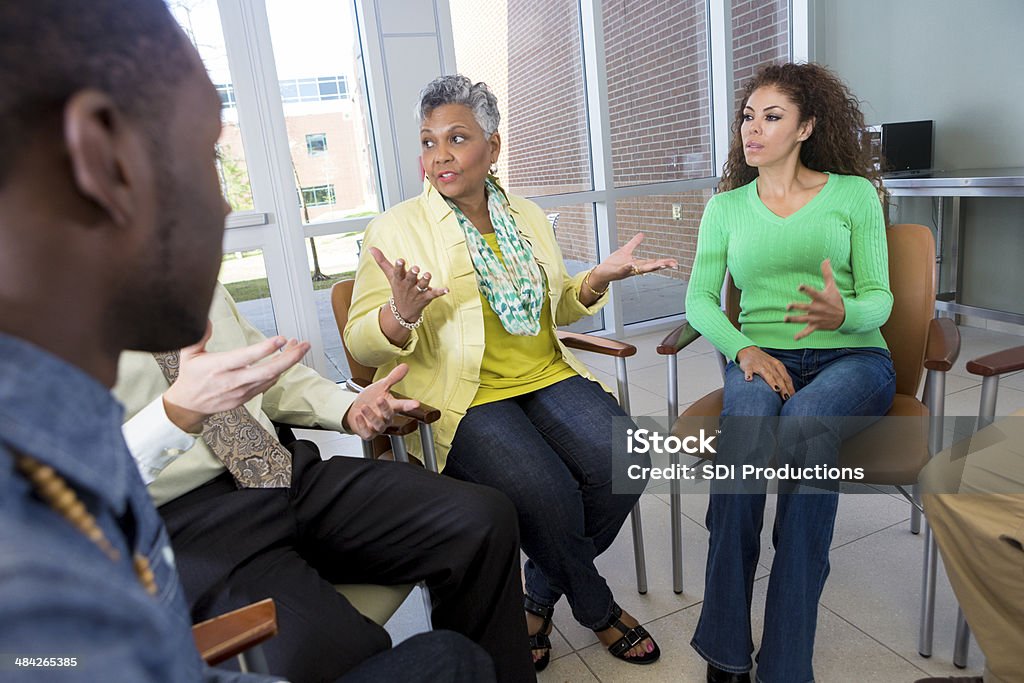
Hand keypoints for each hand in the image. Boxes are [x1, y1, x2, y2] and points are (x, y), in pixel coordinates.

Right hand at [163, 322, 310, 432]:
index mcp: (219, 367)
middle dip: (289, 358)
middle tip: (303, 345)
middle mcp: (233, 380)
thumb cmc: (191, 377)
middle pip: (268, 371)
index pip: (246, 357)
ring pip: (272, 377)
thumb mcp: (189, 354)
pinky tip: (286, 360)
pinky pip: (268, 384)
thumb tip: (206, 318)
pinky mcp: (247, 397)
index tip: (281, 339)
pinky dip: (280, 371)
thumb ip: (199, 335)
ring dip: (288, 362)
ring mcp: (242, 391)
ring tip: (299, 347)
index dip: (265, 349)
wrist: (189, 405)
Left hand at [343, 364, 421, 439]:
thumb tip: (404, 366)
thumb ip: (393, 378)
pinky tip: (358, 416)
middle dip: (385, 408)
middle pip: (389, 415)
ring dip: (371, 416)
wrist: (355, 410)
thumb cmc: (370, 399)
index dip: (409, 405)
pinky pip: (367, 433)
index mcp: (391, 407)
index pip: (402, 406)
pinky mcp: (368, 434)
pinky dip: (362, 425)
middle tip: (380, 398)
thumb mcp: (381, 386)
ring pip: (378, 425)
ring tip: (364, 407)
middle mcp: (385, 418)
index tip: (416, 404)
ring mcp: (377, 427)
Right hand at [370, 247, 446, 322]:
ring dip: (425, 281)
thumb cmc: (398, 288)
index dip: (399, 266)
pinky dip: (440, 292)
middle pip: (410, 279)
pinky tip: (446, 289)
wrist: (403, 311)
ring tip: (428, 274)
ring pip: (422, 286)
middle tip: (415, 268)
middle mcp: (408, 286)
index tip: (400, 260)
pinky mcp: (427, 297)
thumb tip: (371, 247)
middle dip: (412, 274)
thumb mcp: (390, 275)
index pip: (398, 272)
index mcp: (399, 280)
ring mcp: (418, 292)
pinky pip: (434, 294)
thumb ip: (382, 261)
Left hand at [588, 232, 676, 290]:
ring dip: (650, 267)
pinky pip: (624, 269)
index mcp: (638, 263)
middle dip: (662, 265)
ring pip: (640, 269)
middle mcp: (635, 268)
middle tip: (673, 264)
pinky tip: (632, 264)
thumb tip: (642, 234)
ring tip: (661, 264)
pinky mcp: (618, 271)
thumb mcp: (626, 250)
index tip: (675, 262)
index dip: (664, 261)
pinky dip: (628, 267)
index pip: (653, 262)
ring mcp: (627, 270)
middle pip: (651, 266)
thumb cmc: (613, 264)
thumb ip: (634, 243)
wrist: (602, 272)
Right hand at [736, 346, 794, 399]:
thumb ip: (782, 377)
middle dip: (783, 388)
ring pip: (766, 374)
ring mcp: (759, 365)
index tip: (793, 397)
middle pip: (778, 378)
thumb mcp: (775, 367)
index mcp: (778, 366)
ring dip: (772, 381)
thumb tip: (790, 392)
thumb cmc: (764, 362)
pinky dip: (749, 374)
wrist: (749, 351)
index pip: (786, 378)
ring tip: (776, 389)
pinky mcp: (748, 366)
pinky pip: (749, 371)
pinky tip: (749, 379)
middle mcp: (770, 365)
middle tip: (787, 397)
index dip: (790, 388)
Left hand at [785, 259, 845, 340]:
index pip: (813, 292)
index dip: (806, 289)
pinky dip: (802, 335)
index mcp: (821, 298)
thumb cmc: (836, 299)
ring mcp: (816, 318)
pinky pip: (808, 331)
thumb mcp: (832, 286)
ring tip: (785, 319)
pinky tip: (794, 338)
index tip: (799, 286)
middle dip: (796, 307)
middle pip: (805, 307)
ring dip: (794, 319)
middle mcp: (817, 308)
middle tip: (788, 306)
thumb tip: (826, 259)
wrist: (846, 316)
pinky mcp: (816, 325)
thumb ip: (827, 273)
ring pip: (803, 319)